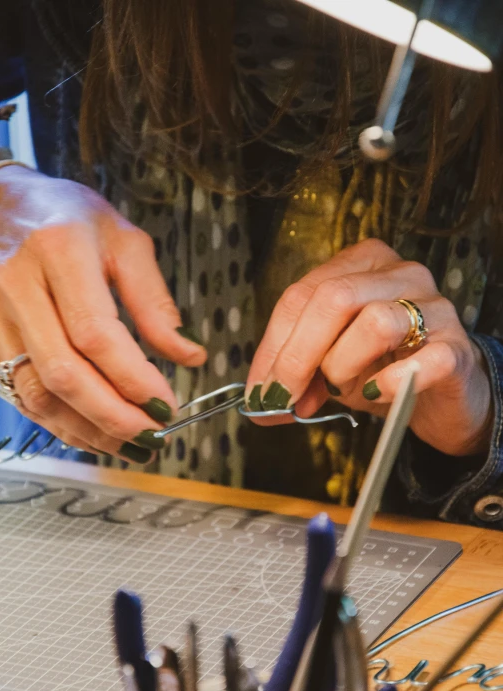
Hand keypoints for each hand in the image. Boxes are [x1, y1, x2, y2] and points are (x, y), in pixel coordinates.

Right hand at [0, 165, 205, 460]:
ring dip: (87, 430)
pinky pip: (19, 394)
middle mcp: (16, 284)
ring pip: (36, 393)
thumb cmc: (65, 218)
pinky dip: (59, 422)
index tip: (167, 405)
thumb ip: (155, 300)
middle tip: (154, 438)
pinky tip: (92, 432)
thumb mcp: (122, 240)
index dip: (133, 378)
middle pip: (63, 373)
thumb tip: (189, 355)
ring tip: (129, 447)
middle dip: (114, 417)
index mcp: (59, 251)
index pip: (96, 333)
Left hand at [247, 239, 492, 456]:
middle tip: (284, 398)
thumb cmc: (385, 368)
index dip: (273, 346)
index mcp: (362, 265)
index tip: (258, 390)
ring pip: (375, 323)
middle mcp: (401, 274)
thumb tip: (260, 401)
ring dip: (343, 366)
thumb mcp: (331, 364)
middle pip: (333, 299)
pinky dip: (388, 383)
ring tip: (343, 389)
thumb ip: (297, 372)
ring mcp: (434, 308)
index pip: (302, 295)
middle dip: (298, 356)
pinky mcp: (457, 349)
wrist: (446, 393)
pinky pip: (421, 361)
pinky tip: (375, 394)